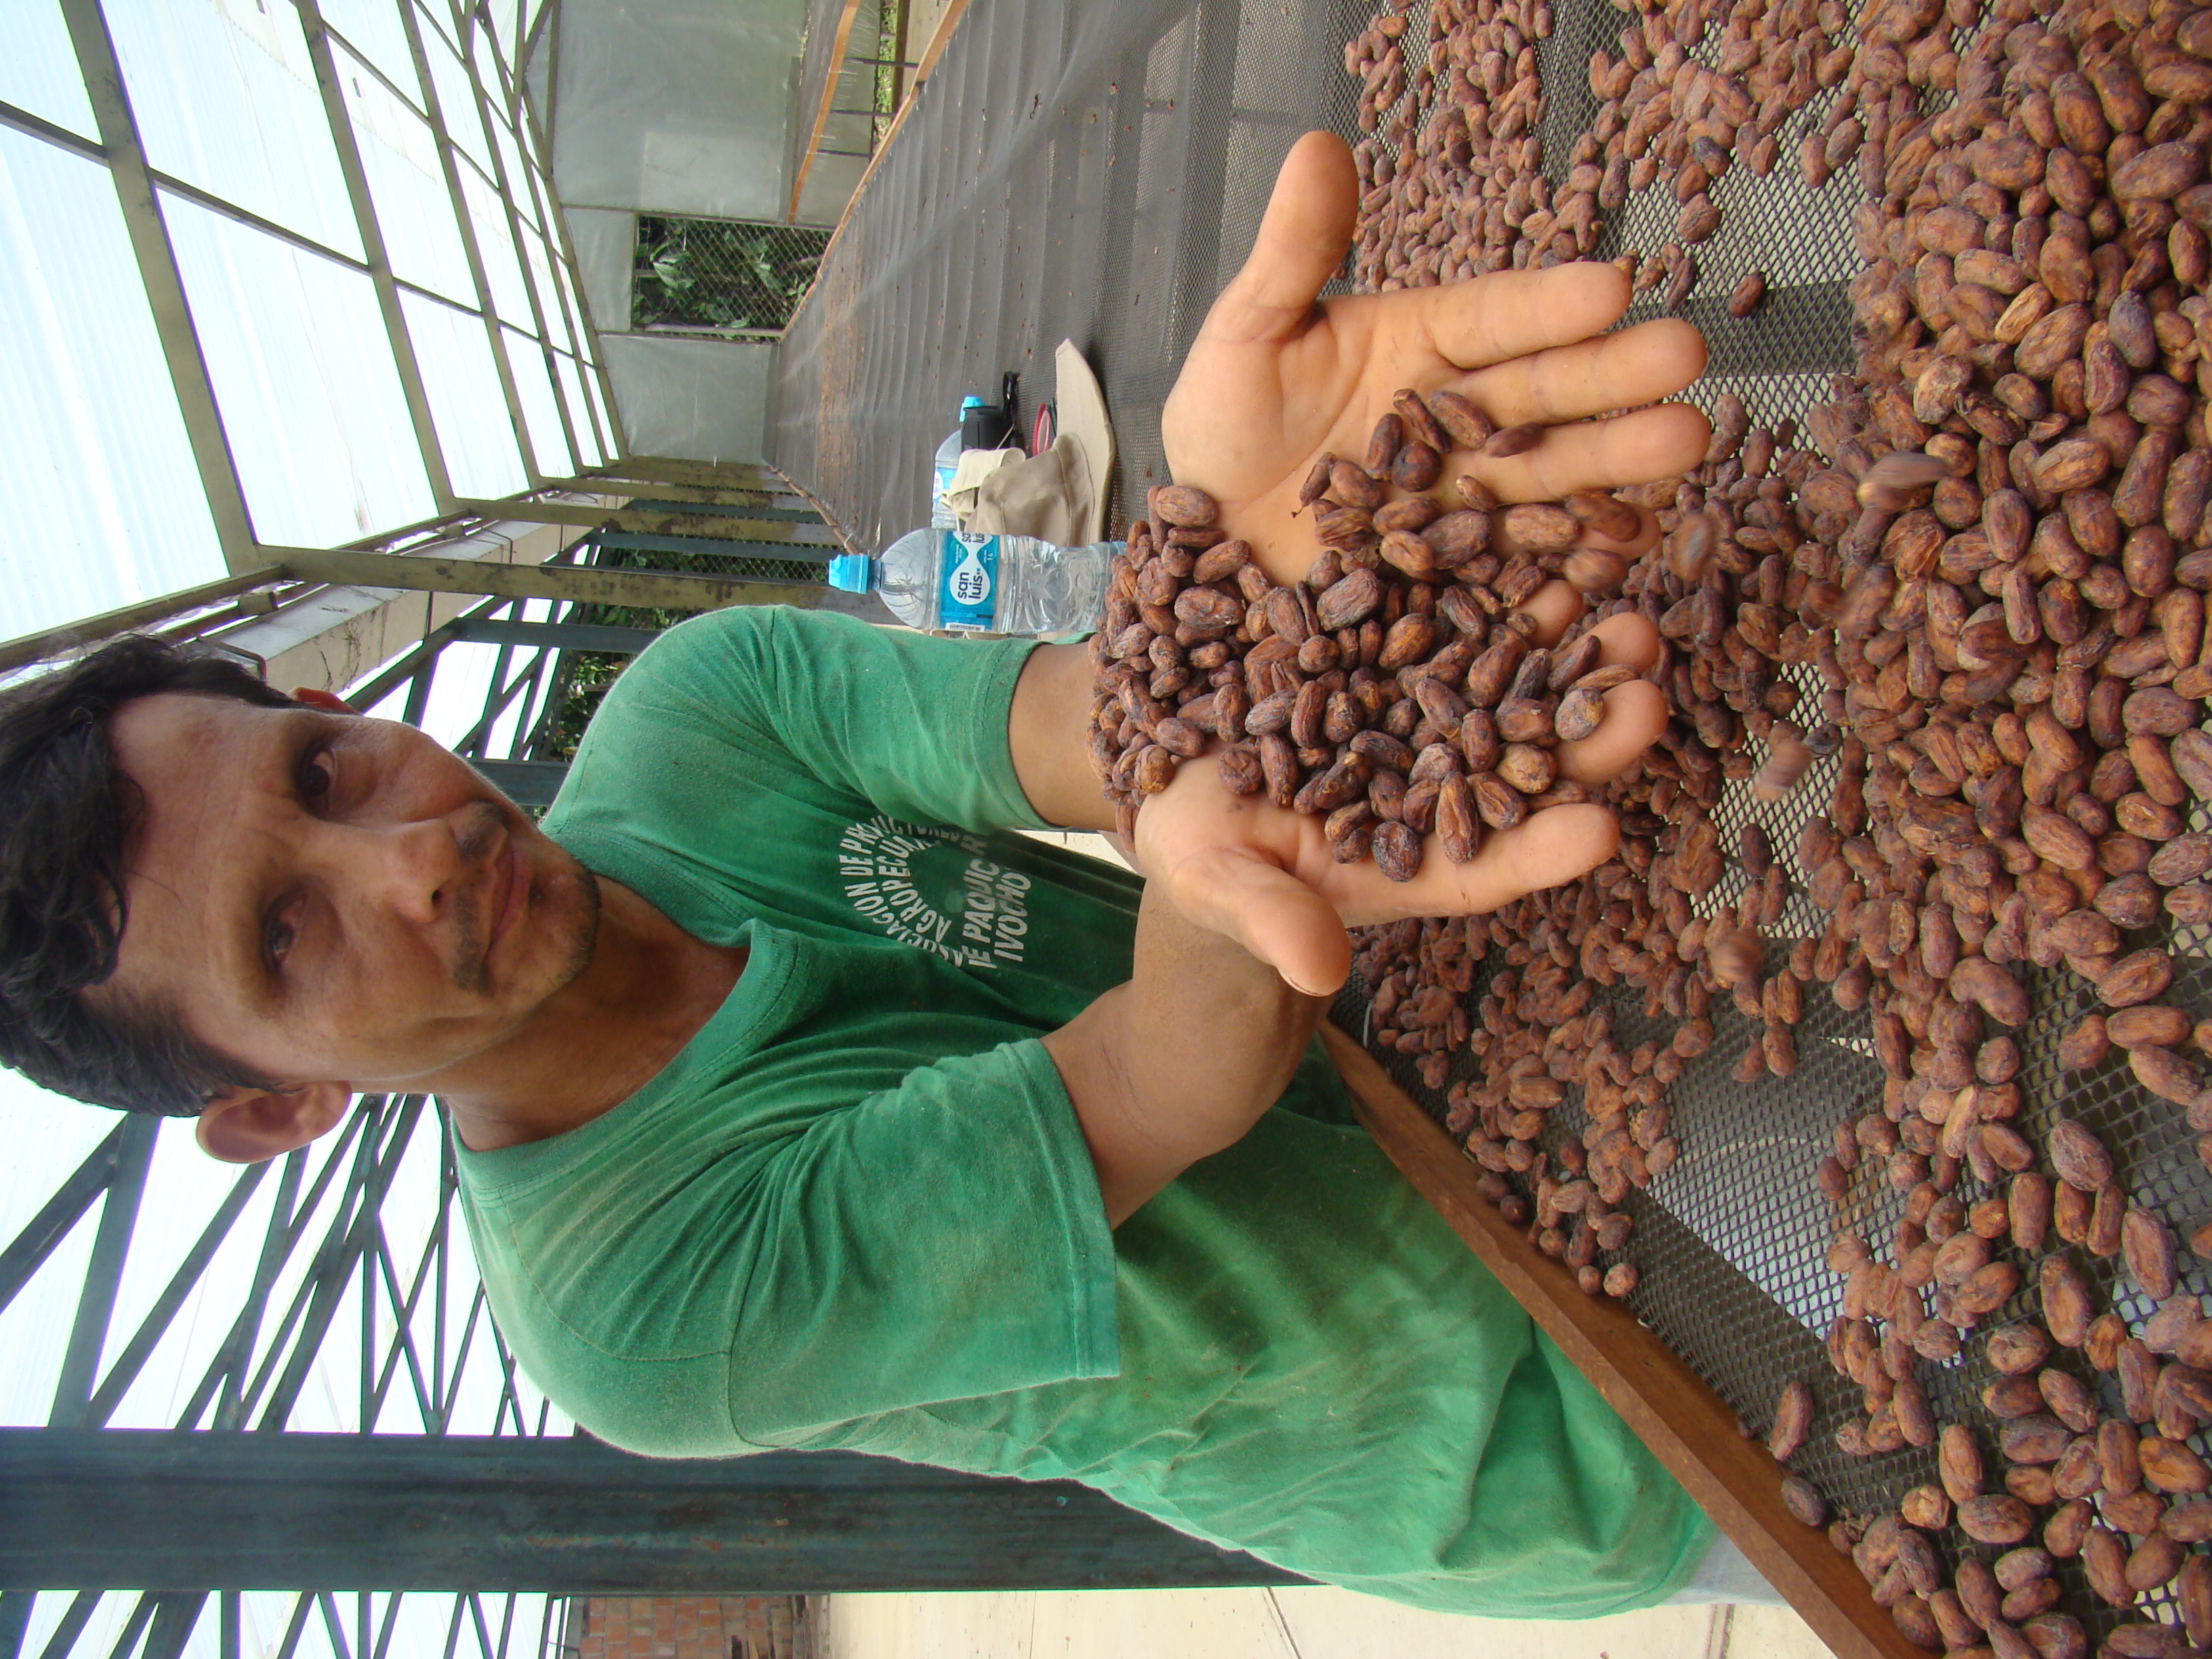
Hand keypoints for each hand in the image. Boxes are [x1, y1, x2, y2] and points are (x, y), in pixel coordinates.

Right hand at [1129, 595, 1668, 996]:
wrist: (1173, 761)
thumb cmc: (1196, 845)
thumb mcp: (1215, 879)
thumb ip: (1271, 917)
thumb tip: (1319, 973)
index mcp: (1405, 859)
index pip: (1486, 866)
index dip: (1540, 852)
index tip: (1600, 832)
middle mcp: (1434, 783)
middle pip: (1524, 767)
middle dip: (1590, 738)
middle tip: (1650, 703)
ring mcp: (1423, 709)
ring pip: (1513, 685)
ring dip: (1574, 656)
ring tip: (1633, 626)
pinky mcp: (1398, 641)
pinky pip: (1463, 612)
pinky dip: (1508, 589)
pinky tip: (1561, 555)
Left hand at [1159, 131, 1710, 587]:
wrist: (1201, 540)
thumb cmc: (1223, 422)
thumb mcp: (1247, 332)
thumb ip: (1292, 253)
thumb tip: (1317, 146)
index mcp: (1418, 347)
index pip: (1492, 318)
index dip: (1550, 305)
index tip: (1613, 285)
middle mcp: (1455, 420)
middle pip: (1542, 394)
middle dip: (1615, 378)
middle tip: (1687, 356)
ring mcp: (1460, 498)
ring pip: (1547, 475)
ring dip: (1616, 462)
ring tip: (1684, 442)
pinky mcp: (1453, 573)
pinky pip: (1516, 565)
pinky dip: (1570, 562)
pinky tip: (1628, 548)